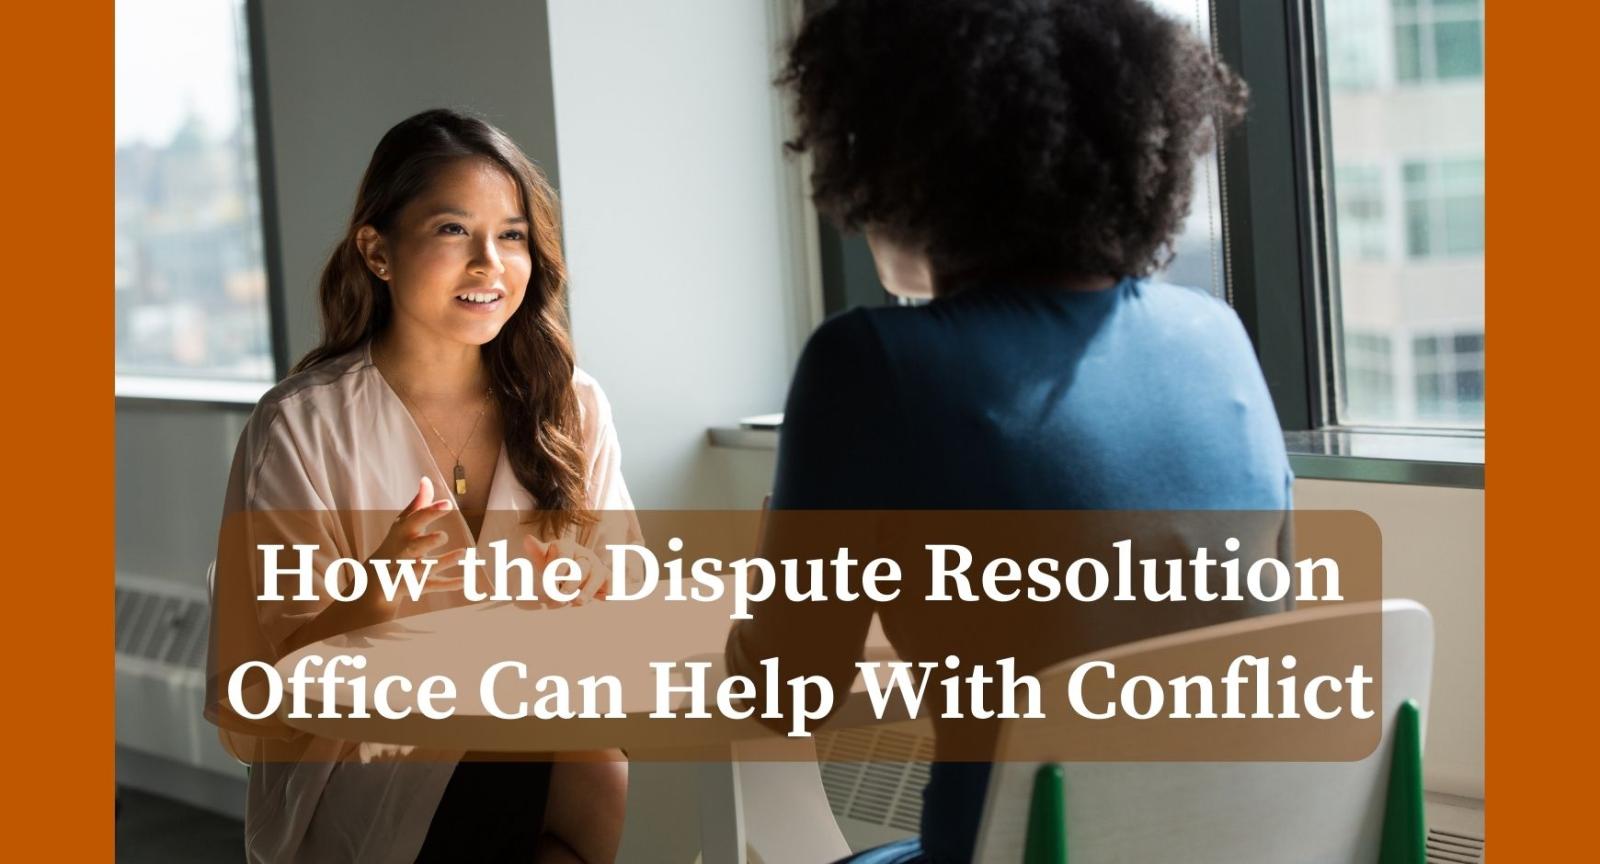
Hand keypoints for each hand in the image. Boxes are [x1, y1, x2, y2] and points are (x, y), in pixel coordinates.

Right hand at [367, 476, 469, 599]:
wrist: (376, 578)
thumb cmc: (396, 542)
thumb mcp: (404, 523)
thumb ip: (418, 504)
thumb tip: (426, 479)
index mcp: (403, 533)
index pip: (416, 520)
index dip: (431, 511)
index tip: (447, 504)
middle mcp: (405, 552)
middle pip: (415, 547)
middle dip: (428, 542)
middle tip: (443, 536)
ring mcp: (410, 570)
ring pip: (426, 568)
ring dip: (443, 561)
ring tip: (462, 553)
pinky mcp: (418, 585)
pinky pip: (433, 586)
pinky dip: (449, 584)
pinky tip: (465, 580)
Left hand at [521, 534, 613, 606]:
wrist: (570, 569)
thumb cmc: (553, 564)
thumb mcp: (543, 558)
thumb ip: (537, 551)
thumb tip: (527, 539)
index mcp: (566, 546)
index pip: (563, 555)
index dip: (558, 568)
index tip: (552, 581)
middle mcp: (584, 554)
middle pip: (581, 567)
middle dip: (572, 582)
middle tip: (562, 595)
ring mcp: (596, 565)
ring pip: (596, 576)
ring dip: (588, 590)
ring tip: (578, 602)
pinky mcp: (606, 578)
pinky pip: (610, 583)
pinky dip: (608, 590)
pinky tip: (603, 598)